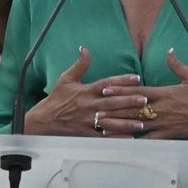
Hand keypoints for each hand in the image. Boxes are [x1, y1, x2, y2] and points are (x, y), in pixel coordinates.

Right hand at [25, 47, 142, 136]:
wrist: (42, 121)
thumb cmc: (55, 99)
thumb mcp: (65, 79)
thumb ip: (79, 65)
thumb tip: (85, 49)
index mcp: (85, 91)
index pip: (106, 83)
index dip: (121, 80)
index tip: (136, 78)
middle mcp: (88, 106)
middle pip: (111, 103)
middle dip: (129, 101)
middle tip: (145, 100)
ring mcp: (87, 121)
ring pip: (110, 121)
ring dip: (126, 122)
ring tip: (141, 123)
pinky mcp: (85, 134)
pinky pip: (103, 137)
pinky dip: (116, 138)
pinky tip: (129, 138)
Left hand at [99, 49, 187, 138]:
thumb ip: (177, 65)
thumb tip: (169, 51)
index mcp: (165, 94)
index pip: (138, 91)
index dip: (121, 90)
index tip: (106, 88)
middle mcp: (161, 109)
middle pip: (132, 109)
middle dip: (113, 109)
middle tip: (96, 110)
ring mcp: (163, 123)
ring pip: (137, 124)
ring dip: (119, 125)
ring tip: (103, 127)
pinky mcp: (168, 134)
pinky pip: (149, 139)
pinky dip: (136, 141)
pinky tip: (124, 143)